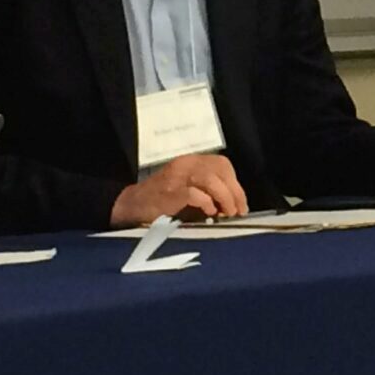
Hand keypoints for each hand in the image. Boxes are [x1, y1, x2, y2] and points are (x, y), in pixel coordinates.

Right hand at [112, 152, 248, 225]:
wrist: (133, 206)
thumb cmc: (164, 201)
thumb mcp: (189, 189)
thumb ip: (209, 191)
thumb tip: (234, 205)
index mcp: (192, 161)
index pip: (222, 164)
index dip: (236, 184)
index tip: (241, 203)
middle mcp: (186, 163)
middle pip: (220, 170)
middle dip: (234, 192)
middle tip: (237, 211)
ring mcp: (177, 176)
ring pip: (211, 180)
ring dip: (224, 198)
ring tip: (226, 213)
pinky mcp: (170, 192)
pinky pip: (195, 194)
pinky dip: (206, 203)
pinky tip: (209, 213)